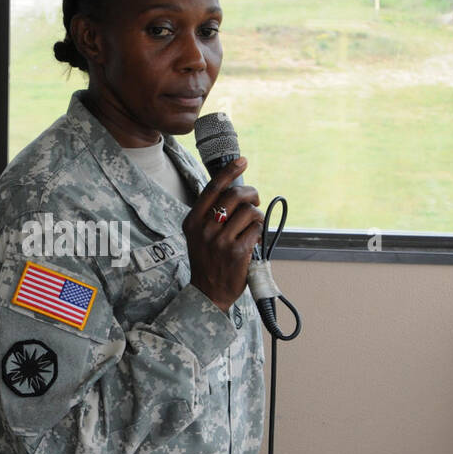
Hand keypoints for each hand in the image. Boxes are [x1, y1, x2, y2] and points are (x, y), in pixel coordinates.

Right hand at [183, 157, 262, 312]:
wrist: (208, 292)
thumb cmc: (207, 261)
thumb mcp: (198, 236)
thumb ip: (210, 215)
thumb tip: (234, 191)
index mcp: (193, 221)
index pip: (212, 189)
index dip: (229, 171)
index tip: (242, 161)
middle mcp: (205, 229)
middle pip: (235, 196)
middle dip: (251, 193)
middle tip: (256, 199)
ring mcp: (221, 241)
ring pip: (249, 212)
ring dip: (257, 215)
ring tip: (255, 223)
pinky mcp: (237, 252)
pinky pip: (256, 230)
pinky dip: (259, 231)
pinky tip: (254, 238)